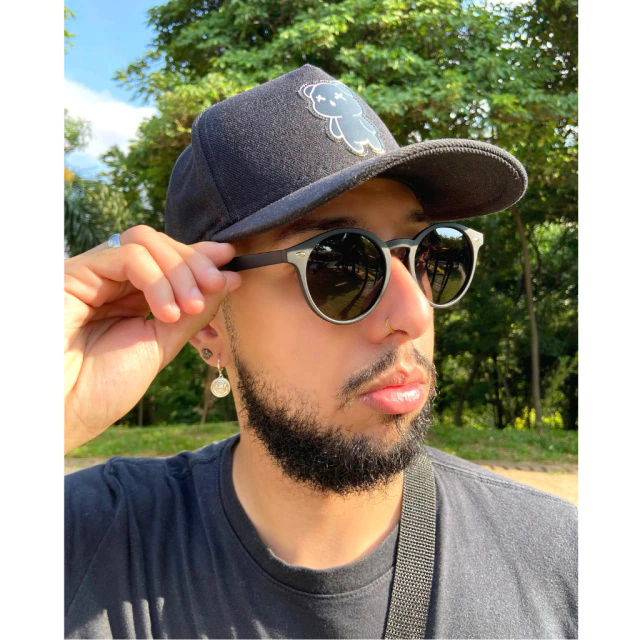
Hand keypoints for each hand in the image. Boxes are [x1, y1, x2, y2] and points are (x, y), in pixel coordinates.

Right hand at [64, 226, 240, 453]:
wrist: (63, 413)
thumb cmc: (103, 387)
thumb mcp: (161, 345)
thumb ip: (193, 312)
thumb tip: (230, 279)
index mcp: (133, 298)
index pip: (170, 261)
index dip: (201, 255)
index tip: (231, 259)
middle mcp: (113, 282)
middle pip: (161, 245)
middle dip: (195, 263)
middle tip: (216, 286)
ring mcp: (94, 275)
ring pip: (145, 243)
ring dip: (179, 270)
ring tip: (189, 307)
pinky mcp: (76, 273)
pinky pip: (127, 256)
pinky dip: (156, 278)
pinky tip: (165, 312)